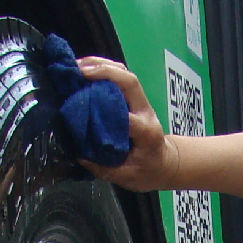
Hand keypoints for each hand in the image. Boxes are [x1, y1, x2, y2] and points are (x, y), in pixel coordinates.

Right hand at [73, 55, 182, 192]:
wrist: (166, 163)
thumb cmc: (149, 171)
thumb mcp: (128, 177)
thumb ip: (104, 168)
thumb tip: (80, 155)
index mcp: (146, 132)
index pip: (126, 115)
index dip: (103, 108)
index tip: (80, 106)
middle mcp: (145, 112)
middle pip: (129, 81)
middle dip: (103, 71)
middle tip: (76, 71)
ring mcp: (141, 102)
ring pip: (125, 74)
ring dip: (101, 65)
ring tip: (76, 65)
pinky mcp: (134, 98)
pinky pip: (121, 77)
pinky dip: (103, 69)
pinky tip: (86, 68)